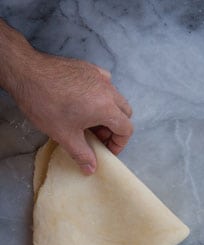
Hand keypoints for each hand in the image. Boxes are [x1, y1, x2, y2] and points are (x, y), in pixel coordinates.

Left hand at [11, 52, 132, 173]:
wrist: (26, 73)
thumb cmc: (44, 103)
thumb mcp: (64, 135)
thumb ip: (82, 154)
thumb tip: (90, 168)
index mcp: (106, 109)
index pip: (126, 129)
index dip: (119, 143)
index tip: (106, 149)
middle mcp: (108, 91)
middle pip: (124, 113)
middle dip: (115, 127)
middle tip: (98, 136)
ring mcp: (99, 77)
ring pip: (115, 97)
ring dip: (109, 111)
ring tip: (89, 119)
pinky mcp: (89, 68)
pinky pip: (105, 82)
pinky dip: (101, 93)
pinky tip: (87, 98)